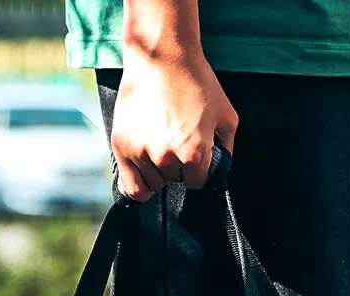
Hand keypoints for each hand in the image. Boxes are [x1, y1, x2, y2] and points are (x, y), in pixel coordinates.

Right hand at [111, 45, 237, 200]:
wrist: (160, 55)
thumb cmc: (194, 81)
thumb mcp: (226, 116)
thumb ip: (227, 149)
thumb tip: (221, 169)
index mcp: (193, 154)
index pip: (197, 182)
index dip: (198, 169)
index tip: (193, 153)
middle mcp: (166, 158)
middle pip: (175, 181)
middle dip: (178, 166)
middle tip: (174, 138)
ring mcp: (141, 154)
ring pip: (154, 184)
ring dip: (158, 171)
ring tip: (158, 143)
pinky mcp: (122, 148)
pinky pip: (132, 187)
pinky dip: (141, 184)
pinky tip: (145, 169)